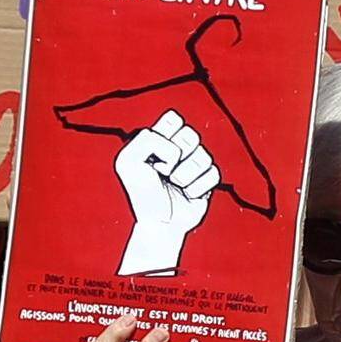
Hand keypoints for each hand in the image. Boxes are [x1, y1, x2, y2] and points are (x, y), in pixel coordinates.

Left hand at [112, 111, 220, 275]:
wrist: (160, 222)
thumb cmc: (143, 194)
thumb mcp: (128, 163)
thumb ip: (145, 140)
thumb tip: (174, 148)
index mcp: (160, 140)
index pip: (174, 119)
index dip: (167, 133)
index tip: (154, 153)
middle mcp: (179, 148)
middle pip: (190, 134)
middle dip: (175, 157)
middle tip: (163, 172)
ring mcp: (195, 163)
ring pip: (203, 155)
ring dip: (184, 175)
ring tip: (174, 184)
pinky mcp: (208, 179)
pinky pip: (212, 173)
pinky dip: (196, 187)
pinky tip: (187, 193)